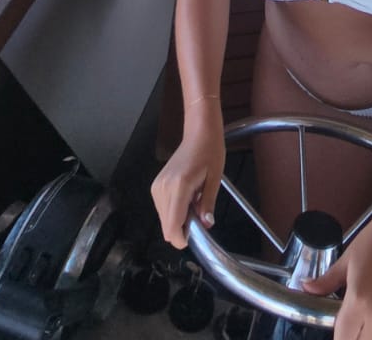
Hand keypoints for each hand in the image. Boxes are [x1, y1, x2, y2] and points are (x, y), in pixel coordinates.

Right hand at [151, 118, 224, 249]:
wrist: (199, 133)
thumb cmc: (210, 152)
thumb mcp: (215, 179)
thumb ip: (208, 204)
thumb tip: (206, 225)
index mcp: (179, 186)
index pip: (172, 225)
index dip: (182, 238)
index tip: (194, 237)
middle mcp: (163, 187)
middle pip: (166, 226)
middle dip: (182, 228)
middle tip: (199, 215)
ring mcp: (157, 186)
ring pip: (164, 220)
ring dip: (178, 219)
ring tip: (194, 202)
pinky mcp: (156, 185)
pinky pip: (162, 209)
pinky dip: (174, 211)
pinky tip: (186, 198)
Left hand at [302, 206, 371, 339]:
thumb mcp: (345, 262)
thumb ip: (326, 282)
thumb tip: (306, 288)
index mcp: (358, 300)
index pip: (343, 339)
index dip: (339, 338)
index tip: (339, 331)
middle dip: (354, 338)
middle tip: (352, 327)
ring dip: (370, 339)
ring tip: (365, 326)